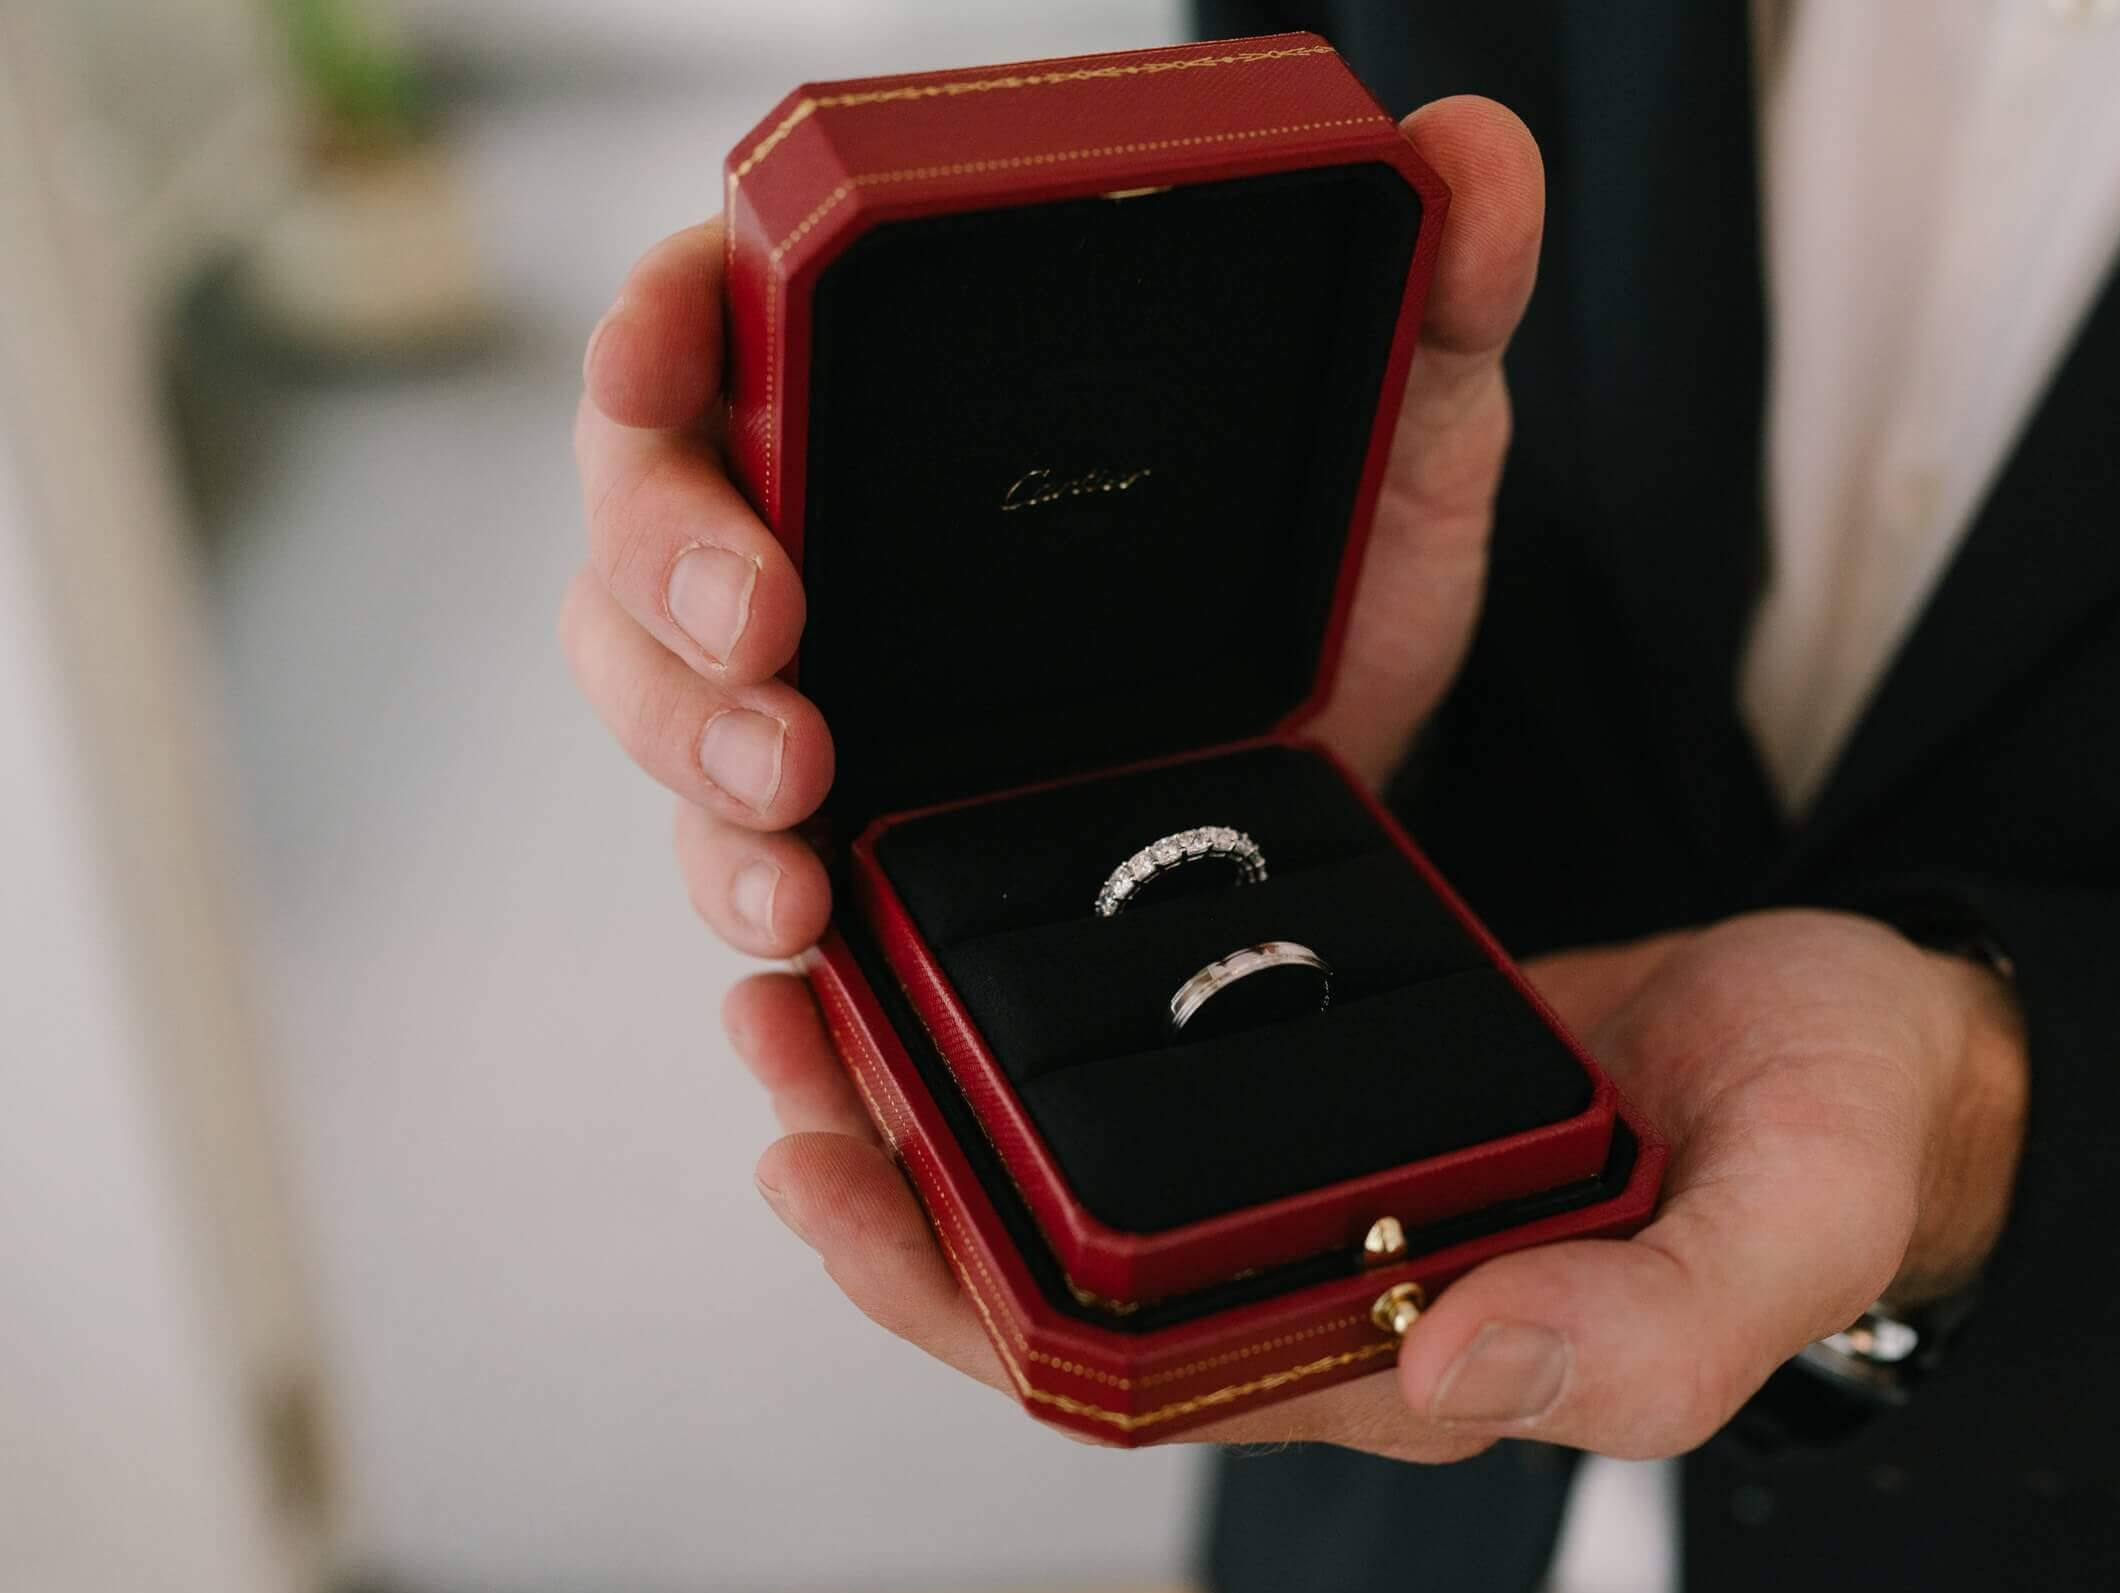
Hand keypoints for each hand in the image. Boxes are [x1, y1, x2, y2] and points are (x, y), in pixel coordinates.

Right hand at [558, 96, 1542, 961]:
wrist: (1363, 768)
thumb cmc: (1341, 573)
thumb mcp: (1404, 430)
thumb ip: (1434, 300)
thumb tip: (1475, 151)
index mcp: (909, 377)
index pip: (725, 305)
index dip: (658, 323)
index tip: (665, 362)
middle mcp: (831, 518)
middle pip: (644, 509)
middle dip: (668, 571)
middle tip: (769, 634)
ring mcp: (822, 673)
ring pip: (654, 687)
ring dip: (691, 743)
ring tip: (798, 799)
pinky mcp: (849, 817)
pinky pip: (733, 849)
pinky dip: (742, 883)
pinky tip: (803, 914)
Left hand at [733, 908, 2025, 1458]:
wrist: (1880, 1055)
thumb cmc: (1835, 1145)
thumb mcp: (1777, 1230)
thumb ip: (1649, 1327)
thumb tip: (1454, 1358)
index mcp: (1402, 1362)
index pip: (1120, 1375)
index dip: (948, 1293)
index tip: (820, 1166)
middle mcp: (1334, 1295)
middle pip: (1052, 1285)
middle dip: (889, 1182)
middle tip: (775, 1032)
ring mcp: (1329, 1197)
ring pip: (1080, 1190)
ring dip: (940, 1102)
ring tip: (817, 981)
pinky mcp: (1341, 1094)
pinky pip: (1154, 1094)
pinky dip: (1045, 1042)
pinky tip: (971, 958)